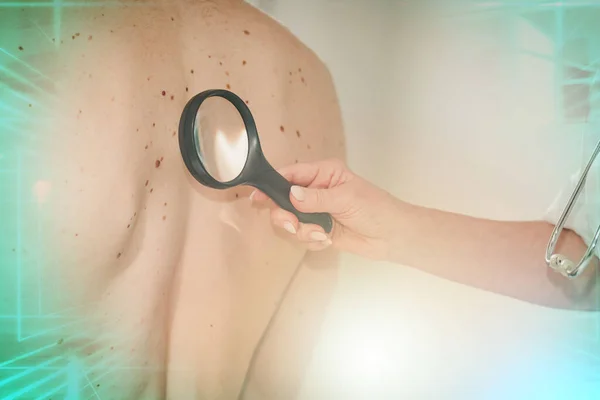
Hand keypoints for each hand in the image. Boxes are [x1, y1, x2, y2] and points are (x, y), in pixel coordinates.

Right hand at [250, 159, 399, 259]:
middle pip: (283, 201)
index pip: (290, 175)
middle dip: (286, 215)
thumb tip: (291, 194)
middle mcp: (316, 191)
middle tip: (292, 225)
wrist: (392, 236)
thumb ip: (317, 198)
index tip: (258, 197)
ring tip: (321, 234)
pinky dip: (312, 241)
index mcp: (323, 174)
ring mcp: (317, 211)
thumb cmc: (376, 208)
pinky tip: (328, 240)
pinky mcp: (319, 230)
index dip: (272, 185)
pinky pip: (302, 237)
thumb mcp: (346, 199)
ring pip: (291, 221)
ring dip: (302, 231)